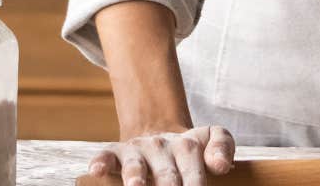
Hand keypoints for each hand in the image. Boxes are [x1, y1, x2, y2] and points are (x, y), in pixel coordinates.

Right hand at [87, 125, 235, 185]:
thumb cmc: (188, 149)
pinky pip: (104, 155)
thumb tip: (222, 165)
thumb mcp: (210, 139)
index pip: (194, 170)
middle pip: (166, 174)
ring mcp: (136, 150)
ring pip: (135, 165)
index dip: (195, 185)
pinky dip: (100, 162)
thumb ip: (222, 147)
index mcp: (188, 147)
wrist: (159, 137)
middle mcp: (160, 147)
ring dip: (135, 176)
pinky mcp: (114, 153)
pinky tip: (97, 171)